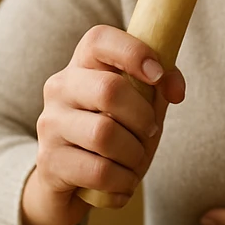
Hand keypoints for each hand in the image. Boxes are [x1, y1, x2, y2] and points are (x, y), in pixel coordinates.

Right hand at [22, 25, 185, 224]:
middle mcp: (59, 88)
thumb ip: (160, 87)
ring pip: (104, 134)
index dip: (133, 52)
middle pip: (109, 89)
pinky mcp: (49, 161)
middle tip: (150, 133)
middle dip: (143, 117)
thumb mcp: (138, 107)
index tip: (157, 75)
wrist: (67, 183)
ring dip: (134, 155)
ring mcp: (50, 124)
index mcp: (82, 65)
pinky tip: (122, 184)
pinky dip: (122, 182)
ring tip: (135, 163)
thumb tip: (174, 89)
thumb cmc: (111, 135)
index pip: (99, 39)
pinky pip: (99, 171)